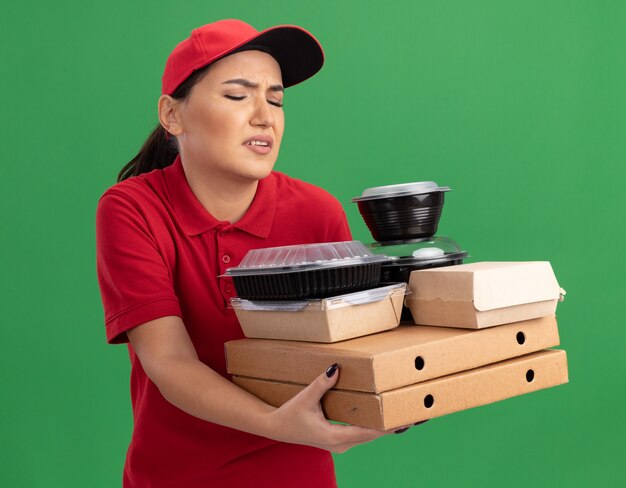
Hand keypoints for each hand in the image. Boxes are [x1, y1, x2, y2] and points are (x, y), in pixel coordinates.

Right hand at [265, 364, 416, 452]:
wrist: (277, 429)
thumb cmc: (290, 415)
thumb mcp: (305, 398)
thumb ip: (321, 384)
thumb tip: (336, 368)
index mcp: (335, 436)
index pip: (369, 432)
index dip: (388, 426)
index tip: (405, 420)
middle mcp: (342, 444)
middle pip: (374, 435)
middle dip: (393, 426)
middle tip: (414, 416)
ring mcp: (341, 444)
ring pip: (369, 436)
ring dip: (385, 428)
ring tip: (404, 417)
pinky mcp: (339, 440)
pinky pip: (362, 434)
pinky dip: (374, 427)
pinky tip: (383, 420)